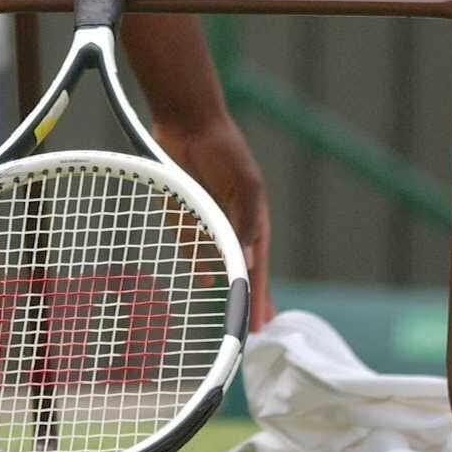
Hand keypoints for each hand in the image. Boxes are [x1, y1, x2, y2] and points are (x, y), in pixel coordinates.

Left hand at [152, 110, 274, 329]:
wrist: (188, 122)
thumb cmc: (225, 150)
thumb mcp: (245, 185)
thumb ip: (247, 222)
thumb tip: (248, 260)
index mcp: (254, 217)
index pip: (259, 266)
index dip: (262, 295)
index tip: (265, 322)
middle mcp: (234, 222)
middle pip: (242, 269)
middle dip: (249, 297)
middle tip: (255, 328)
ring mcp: (209, 219)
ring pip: (219, 261)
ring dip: (227, 283)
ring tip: (236, 312)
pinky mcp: (185, 212)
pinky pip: (193, 244)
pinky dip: (200, 262)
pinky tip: (206, 279)